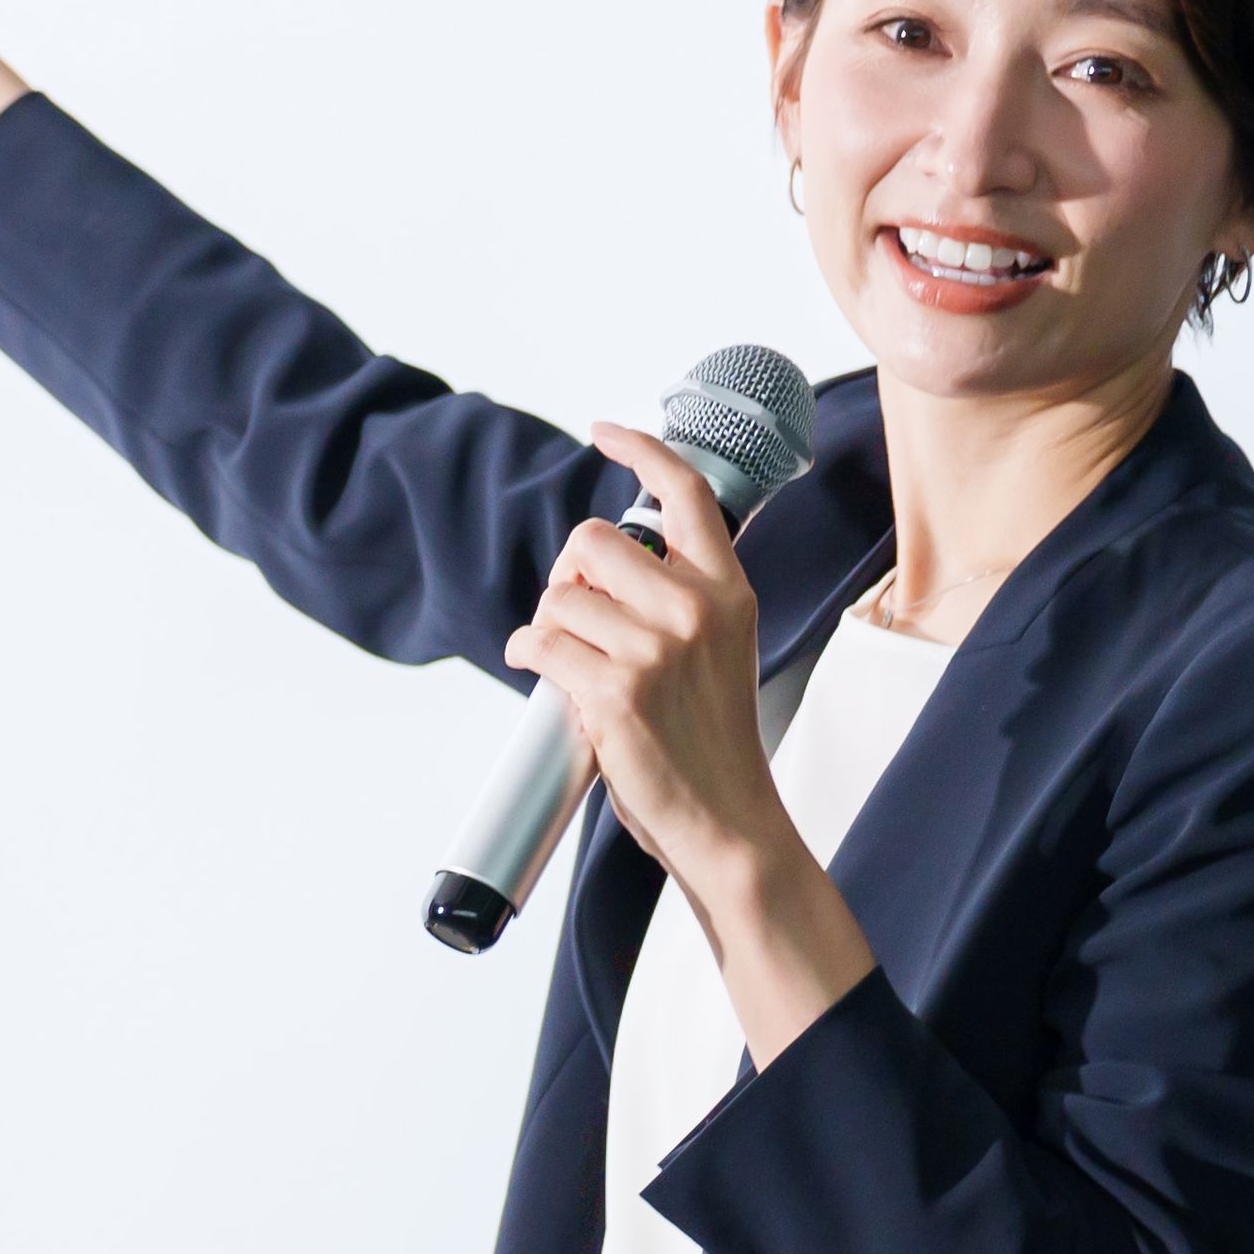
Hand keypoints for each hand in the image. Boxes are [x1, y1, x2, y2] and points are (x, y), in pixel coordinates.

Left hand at [511, 424, 878, 1056]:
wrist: (729, 822)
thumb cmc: (711, 744)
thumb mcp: (717, 652)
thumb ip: (675, 603)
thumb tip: (594, 575)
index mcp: (728, 591)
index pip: (686, 493)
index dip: (639, 451)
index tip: (604, 432)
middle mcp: (697, 608)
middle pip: (591, 540)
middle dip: (567, 577)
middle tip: (574, 619)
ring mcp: (657, 647)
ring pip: (558, 597)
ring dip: (546, 628)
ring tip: (567, 664)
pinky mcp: (616, 689)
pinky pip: (538, 642)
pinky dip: (525, 654)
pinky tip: (540, 675)